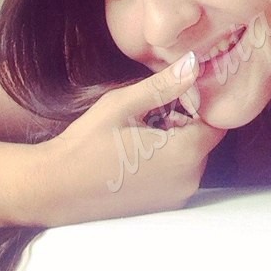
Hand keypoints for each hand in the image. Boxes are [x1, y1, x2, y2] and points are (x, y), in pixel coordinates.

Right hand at [34, 53, 225, 226]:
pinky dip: (168, 160)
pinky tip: (137, 153)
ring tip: (140, 133)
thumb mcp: (124, 105)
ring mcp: (177, 197)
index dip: (199, 105)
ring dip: (176, 140)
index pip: (216, 123)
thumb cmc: (86, 144)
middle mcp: (189, 180)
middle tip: (150, 113)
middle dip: (185, 121)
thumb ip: (164, 85)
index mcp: (185, 154)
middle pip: (204, 140)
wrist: (53, 189)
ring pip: (192, 156)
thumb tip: (193, 64)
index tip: (173, 97)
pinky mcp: (164, 206)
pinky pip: (179, 174)